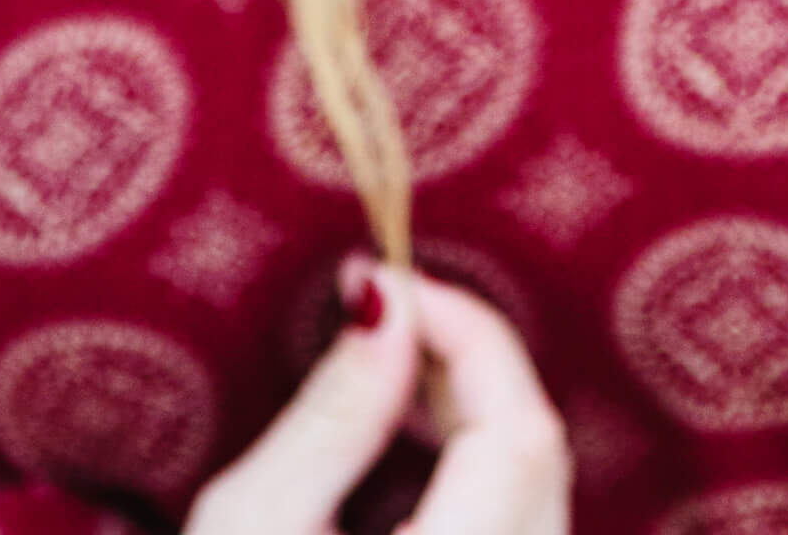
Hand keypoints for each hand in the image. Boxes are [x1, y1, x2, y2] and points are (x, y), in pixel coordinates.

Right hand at [184, 259, 570, 534]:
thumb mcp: (250, 531)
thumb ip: (332, 415)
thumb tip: (389, 305)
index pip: (519, 425)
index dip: (463, 329)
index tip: (379, 278)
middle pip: (537, 454)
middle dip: (466, 364)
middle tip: (376, 316)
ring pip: (534, 496)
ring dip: (470, 419)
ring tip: (380, 380)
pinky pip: (514, 532)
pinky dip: (472, 476)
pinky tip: (399, 461)